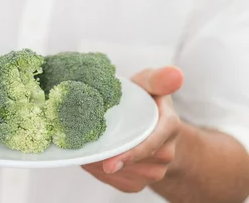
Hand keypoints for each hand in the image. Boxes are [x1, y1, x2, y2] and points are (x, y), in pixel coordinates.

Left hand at [82, 66, 182, 193]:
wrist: (153, 123)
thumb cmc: (148, 97)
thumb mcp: (150, 82)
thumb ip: (158, 78)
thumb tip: (176, 73)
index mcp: (170, 126)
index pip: (151, 144)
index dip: (131, 155)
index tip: (109, 163)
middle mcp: (165, 153)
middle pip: (134, 162)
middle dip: (108, 159)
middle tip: (82, 152)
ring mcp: (155, 171)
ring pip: (124, 175)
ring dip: (102, 168)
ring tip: (83, 152)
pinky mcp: (142, 181)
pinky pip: (120, 183)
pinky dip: (102, 174)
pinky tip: (91, 161)